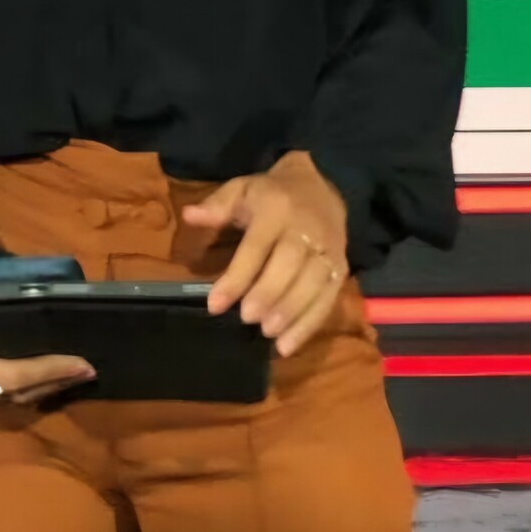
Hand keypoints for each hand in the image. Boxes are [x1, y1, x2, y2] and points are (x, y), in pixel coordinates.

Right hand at [0, 265, 96, 416]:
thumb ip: (23, 290)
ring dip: (44, 391)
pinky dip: (22, 402)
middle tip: (88, 372)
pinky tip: (46, 389)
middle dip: (54, 380)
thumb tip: (66, 300)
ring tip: (75, 378)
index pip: (12, 361)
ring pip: (7, 399)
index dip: (51, 366)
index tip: (83, 361)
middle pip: (12, 385)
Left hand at [181, 151, 348, 356]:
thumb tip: (190, 216)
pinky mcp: (340, 268)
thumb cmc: (272, 194)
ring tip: (269, 334)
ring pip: (314, 283)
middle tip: (248, 320)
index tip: (215, 305)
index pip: (256, 246)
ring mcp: (328, 249)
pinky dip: (310, 324)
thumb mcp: (242, 188)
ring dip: (292, 312)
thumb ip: (217, 205)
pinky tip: (287, 346)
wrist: (322, 186)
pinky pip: (329, 298)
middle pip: (290, 265)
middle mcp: (306, 229)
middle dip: (269, 294)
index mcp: (277, 209)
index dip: (237, 277)